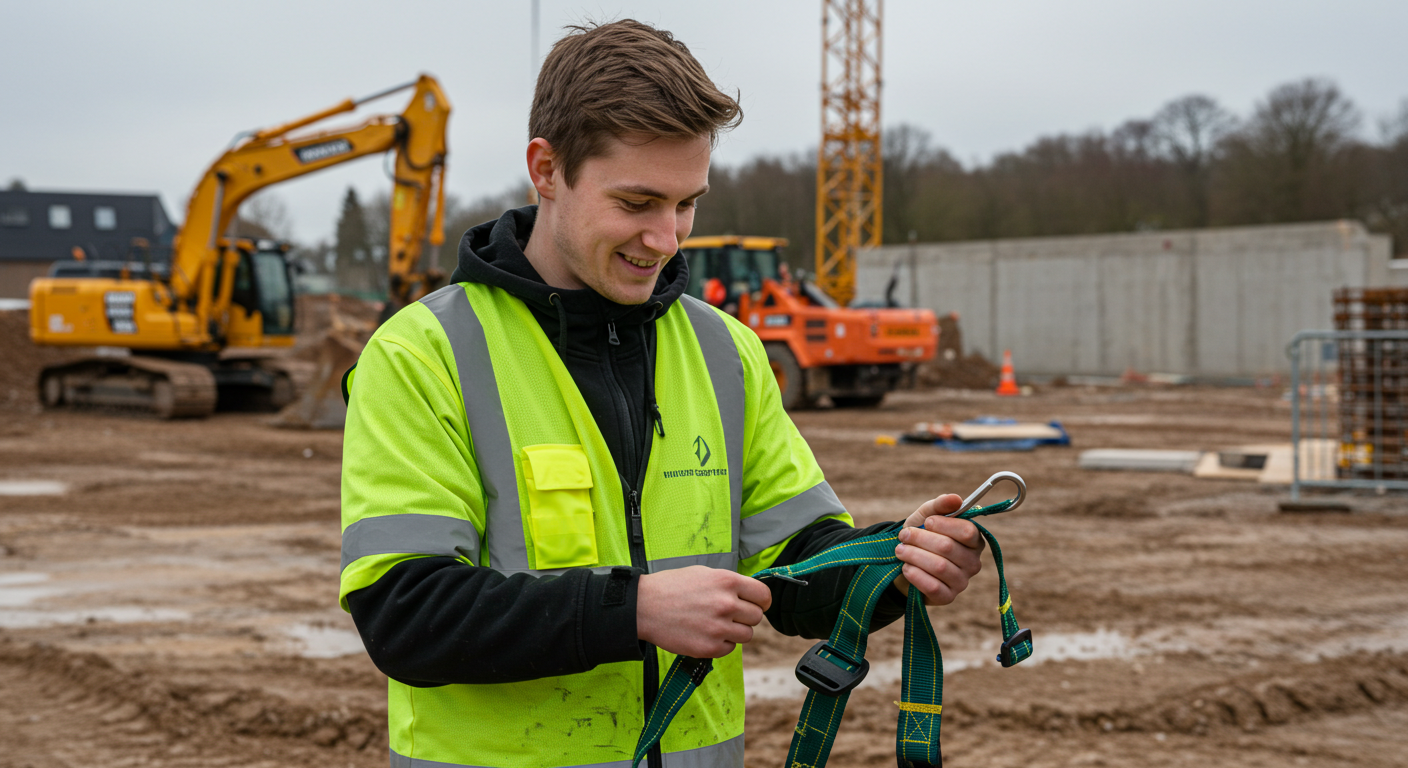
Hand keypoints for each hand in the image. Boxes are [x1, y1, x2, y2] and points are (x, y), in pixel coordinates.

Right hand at [637, 566, 771, 657]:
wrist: (644, 606)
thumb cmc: (672, 587)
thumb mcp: (704, 574)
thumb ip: (729, 584)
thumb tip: (749, 594)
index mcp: (727, 582)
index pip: (764, 595)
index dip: (762, 601)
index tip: (757, 604)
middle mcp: (727, 604)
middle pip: (756, 617)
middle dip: (745, 616)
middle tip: (728, 615)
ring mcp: (719, 628)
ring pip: (747, 635)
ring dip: (735, 631)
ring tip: (716, 624)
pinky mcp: (709, 647)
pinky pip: (730, 648)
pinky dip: (722, 644)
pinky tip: (706, 634)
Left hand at [892, 494, 984, 605]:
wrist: (904, 563)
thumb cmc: (921, 537)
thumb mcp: (926, 516)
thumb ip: (940, 506)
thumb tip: (956, 498)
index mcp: (973, 541)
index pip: (968, 531)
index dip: (945, 525)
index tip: (927, 522)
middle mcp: (973, 562)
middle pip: (949, 548)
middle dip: (921, 539)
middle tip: (904, 536)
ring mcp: (962, 582)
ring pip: (939, 567)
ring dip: (914, 555)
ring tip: (900, 550)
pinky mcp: (948, 597)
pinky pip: (933, 586)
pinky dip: (915, 575)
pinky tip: (906, 568)